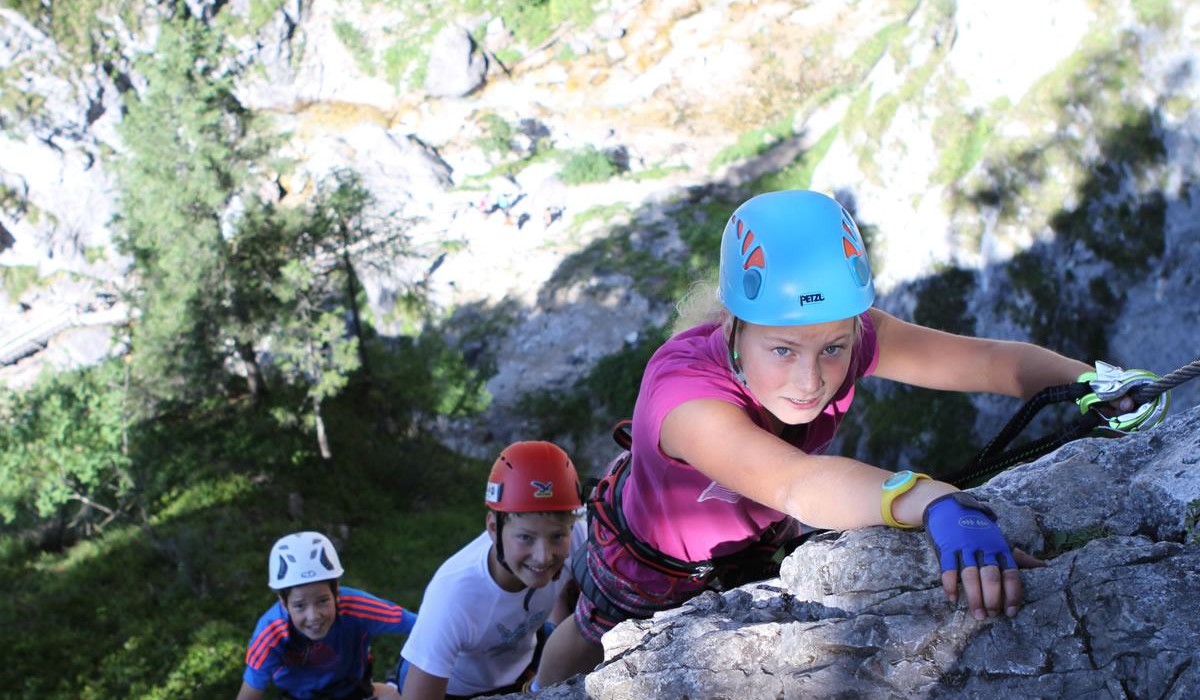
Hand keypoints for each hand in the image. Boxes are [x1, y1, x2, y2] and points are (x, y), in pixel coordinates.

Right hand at [924, 492, 1029, 619]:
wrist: (949, 506)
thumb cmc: (978, 529)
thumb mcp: (999, 540)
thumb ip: (1020, 557)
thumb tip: (1046, 568)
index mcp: (999, 548)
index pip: (1011, 573)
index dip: (1012, 594)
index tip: (1011, 612)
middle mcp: (984, 548)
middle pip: (991, 577)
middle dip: (993, 599)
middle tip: (992, 615)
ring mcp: (964, 547)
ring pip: (971, 575)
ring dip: (975, 597)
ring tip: (978, 614)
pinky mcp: (946, 547)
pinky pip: (948, 569)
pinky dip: (950, 585)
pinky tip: (953, 599)